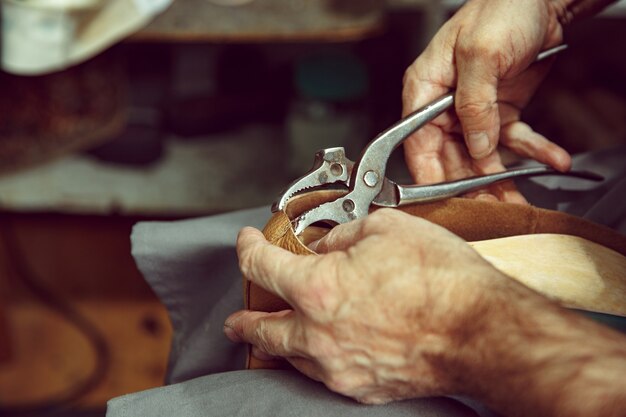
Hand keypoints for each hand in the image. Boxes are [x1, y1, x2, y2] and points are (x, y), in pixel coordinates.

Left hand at [225, 209, 510, 403]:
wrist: (483, 332)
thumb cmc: (442, 281)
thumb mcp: (386, 229)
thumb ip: (343, 235)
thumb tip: (327, 247)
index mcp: (318, 289)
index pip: (263, 266)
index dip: (248, 248)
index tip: (248, 242)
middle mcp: (319, 334)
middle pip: (262, 329)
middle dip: (244, 320)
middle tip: (237, 320)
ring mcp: (339, 366)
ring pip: (290, 358)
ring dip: (276, 344)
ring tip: (269, 338)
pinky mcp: (362, 386)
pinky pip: (323, 373)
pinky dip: (312, 359)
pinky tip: (318, 352)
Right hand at [402, 0, 571, 202]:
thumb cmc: (501, 9)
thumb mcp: (482, 54)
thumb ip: (474, 103)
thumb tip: (475, 145)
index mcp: (425, 88)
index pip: (417, 141)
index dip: (428, 174)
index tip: (441, 201)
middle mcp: (444, 104)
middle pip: (450, 157)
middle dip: (471, 186)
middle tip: (489, 209)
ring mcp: (473, 111)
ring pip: (481, 157)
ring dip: (502, 179)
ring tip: (518, 201)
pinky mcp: (500, 112)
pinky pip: (514, 140)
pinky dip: (535, 151)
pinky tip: (554, 159)